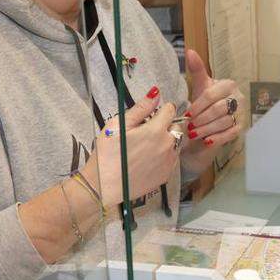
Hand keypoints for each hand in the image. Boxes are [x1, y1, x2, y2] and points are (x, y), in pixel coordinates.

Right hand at [89, 86, 179, 205]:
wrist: (104, 186)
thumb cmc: (108, 154)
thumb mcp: (118, 125)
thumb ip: (140, 108)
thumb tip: (156, 92)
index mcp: (156, 130)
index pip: (169, 110)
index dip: (160, 110)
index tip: (150, 115)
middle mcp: (168, 145)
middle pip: (176, 127)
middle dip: (165, 125)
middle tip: (146, 132)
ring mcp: (169, 162)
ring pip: (176, 143)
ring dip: (166, 141)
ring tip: (146, 147)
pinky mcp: (167, 175)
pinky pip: (172, 159)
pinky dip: (165, 156)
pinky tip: (148, 160)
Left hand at [182, 49, 244, 156]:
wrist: (211, 121)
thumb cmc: (205, 103)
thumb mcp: (200, 86)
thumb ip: (197, 69)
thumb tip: (190, 51)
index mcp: (229, 85)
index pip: (211, 95)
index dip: (198, 106)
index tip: (187, 114)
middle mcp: (239, 98)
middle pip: (219, 109)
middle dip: (202, 119)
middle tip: (190, 126)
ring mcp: (241, 113)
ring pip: (224, 122)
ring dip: (207, 129)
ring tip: (194, 134)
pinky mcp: (242, 128)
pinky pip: (230, 134)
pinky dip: (217, 138)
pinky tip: (206, 140)